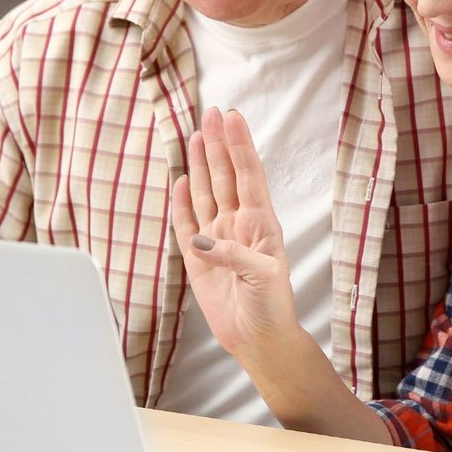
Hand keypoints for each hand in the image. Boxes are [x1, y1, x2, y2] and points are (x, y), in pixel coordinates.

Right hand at [168, 107, 299, 356]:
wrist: (258, 338)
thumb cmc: (271, 305)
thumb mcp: (264, 277)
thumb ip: (236, 255)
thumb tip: (202, 240)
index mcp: (260, 223)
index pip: (247, 175)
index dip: (239, 146)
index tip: (231, 117)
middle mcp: (238, 224)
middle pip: (224, 176)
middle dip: (217, 144)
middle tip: (210, 113)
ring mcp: (217, 239)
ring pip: (205, 193)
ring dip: (200, 165)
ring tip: (195, 136)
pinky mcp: (197, 259)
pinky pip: (186, 223)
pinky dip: (182, 202)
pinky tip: (180, 180)